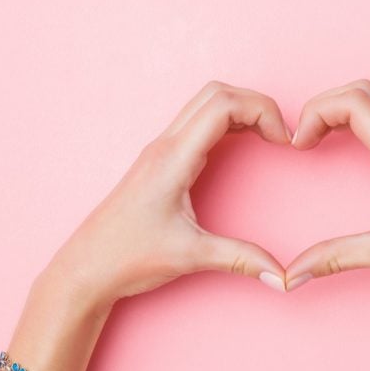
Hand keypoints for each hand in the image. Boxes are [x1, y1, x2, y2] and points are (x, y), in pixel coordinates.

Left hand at [45, 81, 291, 308]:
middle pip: (217, 93)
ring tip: (267, 137)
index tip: (284, 141)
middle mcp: (165, 145)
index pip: (223, 105)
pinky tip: (241, 145)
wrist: (85, 268)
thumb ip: (240, 259)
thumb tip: (282, 277)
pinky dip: (226, 123)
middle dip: (256, 104)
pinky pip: (197, 123)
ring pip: (205, 103)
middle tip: (280, 134)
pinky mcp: (159, 161)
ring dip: (241, 110)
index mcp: (173, 158)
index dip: (262, 111)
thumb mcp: (190, 257)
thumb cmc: (127, 258)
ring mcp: (160, 150)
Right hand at [285, 79, 369, 314]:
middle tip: (303, 136)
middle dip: (324, 105)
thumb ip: (331, 258)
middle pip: (362, 91)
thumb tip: (292, 274)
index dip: (316, 112)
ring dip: (340, 109)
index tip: (299, 144)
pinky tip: (343, 145)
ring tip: (316, 138)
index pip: (354, 102)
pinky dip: (357, 121)